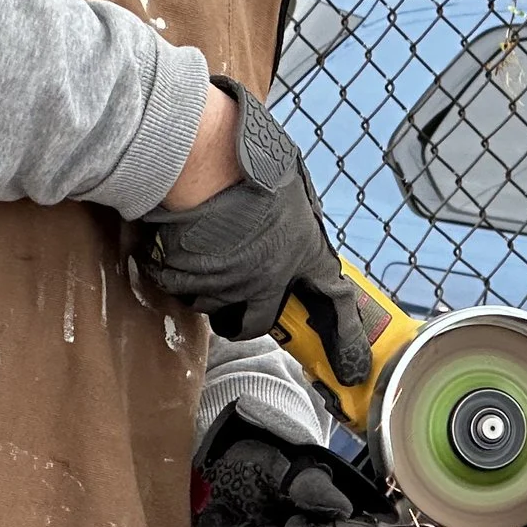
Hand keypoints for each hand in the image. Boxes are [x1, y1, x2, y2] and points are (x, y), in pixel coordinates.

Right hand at [141, 79, 371, 383]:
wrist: (206, 157)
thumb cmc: (250, 158)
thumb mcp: (292, 185)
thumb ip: (297, 216)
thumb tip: (299, 222)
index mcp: (305, 251)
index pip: (335, 302)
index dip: (346, 340)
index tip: (353, 370)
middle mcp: (270, 276)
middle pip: (258, 323)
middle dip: (244, 322)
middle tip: (234, 312)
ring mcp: (230, 282)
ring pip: (214, 306)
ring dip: (206, 288)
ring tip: (200, 252)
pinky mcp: (193, 281)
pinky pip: (181, 291)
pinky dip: (175, 274)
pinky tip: (174, 247)